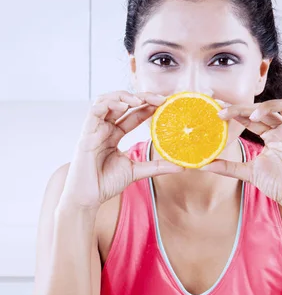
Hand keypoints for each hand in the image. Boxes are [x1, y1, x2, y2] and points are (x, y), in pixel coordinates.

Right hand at [59, 90, 181, 210]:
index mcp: (114, 134)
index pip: (133, 114)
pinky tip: (124, 105)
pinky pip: (95, 110)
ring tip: (141, 100)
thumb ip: (157, 166)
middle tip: (160, 98)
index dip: (148, 106)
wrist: (88, 198)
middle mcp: (104, 128)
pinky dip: (110, 103)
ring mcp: (94, 129)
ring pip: (106, 101)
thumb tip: (181, 166)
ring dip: (124, 96)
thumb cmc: (106, 184)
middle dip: (141, 97)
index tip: (166, 103)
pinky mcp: (86, 134)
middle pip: (122, 103)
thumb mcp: (137, 171)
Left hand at [201, 97, 281, 214]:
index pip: (251, 118)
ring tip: (252, 115)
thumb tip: (203, 165)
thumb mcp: (249, 173)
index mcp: (271, 135)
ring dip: (269, 106)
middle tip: (226, 111)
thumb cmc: (278, 186)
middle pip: (265, 110)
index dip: (236, 112)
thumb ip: (228, 167)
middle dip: (245, 107)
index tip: (217, 111)